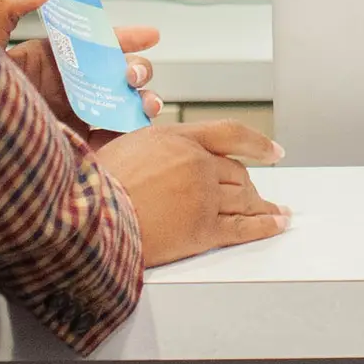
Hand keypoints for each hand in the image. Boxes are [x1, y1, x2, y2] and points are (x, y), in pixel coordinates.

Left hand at [0, 0, 164, 136]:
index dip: (126, 37)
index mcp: (49, 63)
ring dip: (145, 100)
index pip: (94, 44)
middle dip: (138, 69)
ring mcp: (76, 121)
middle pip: (118, 73)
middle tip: (132, 75)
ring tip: (145, 104)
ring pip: (126, 105)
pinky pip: (119, 141)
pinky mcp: (82, 153)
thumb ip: (10, 7)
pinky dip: (134, 133)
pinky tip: (133, 127)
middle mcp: (67, 90)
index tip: (152, 34)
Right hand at [98, 119, 290, 265]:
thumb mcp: (120, 146)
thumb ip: (151, 146)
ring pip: (243, 198)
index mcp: (176, 138)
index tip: (272, 151)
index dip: (256, 142)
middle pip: (237, 172)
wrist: (87, 220)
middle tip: (257, 193)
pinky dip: (265, 226)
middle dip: (249, 185)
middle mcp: (196, 163)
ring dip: (263, 206)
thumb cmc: (94, 185)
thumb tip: (159, 152)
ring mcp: (202, 197)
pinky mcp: (202, 230)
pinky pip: (243, 227)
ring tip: (276, 212)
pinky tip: (276, 223)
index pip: (229, 133)